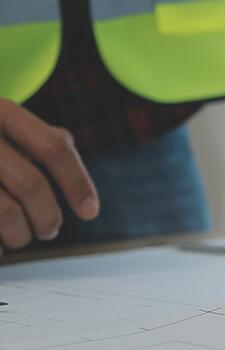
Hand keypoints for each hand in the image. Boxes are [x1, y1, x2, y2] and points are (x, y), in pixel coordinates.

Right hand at [0, 100, 98, 253]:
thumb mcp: (4, 125)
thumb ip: (40, 138)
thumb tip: (69, 157)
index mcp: (2, 111)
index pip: (54, 147)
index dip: (77, 182)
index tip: (91, 212)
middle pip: (29, 184)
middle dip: (48, 216)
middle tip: (50, 231)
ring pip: (4, 211)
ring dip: (20, 234)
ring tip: (21, 238)